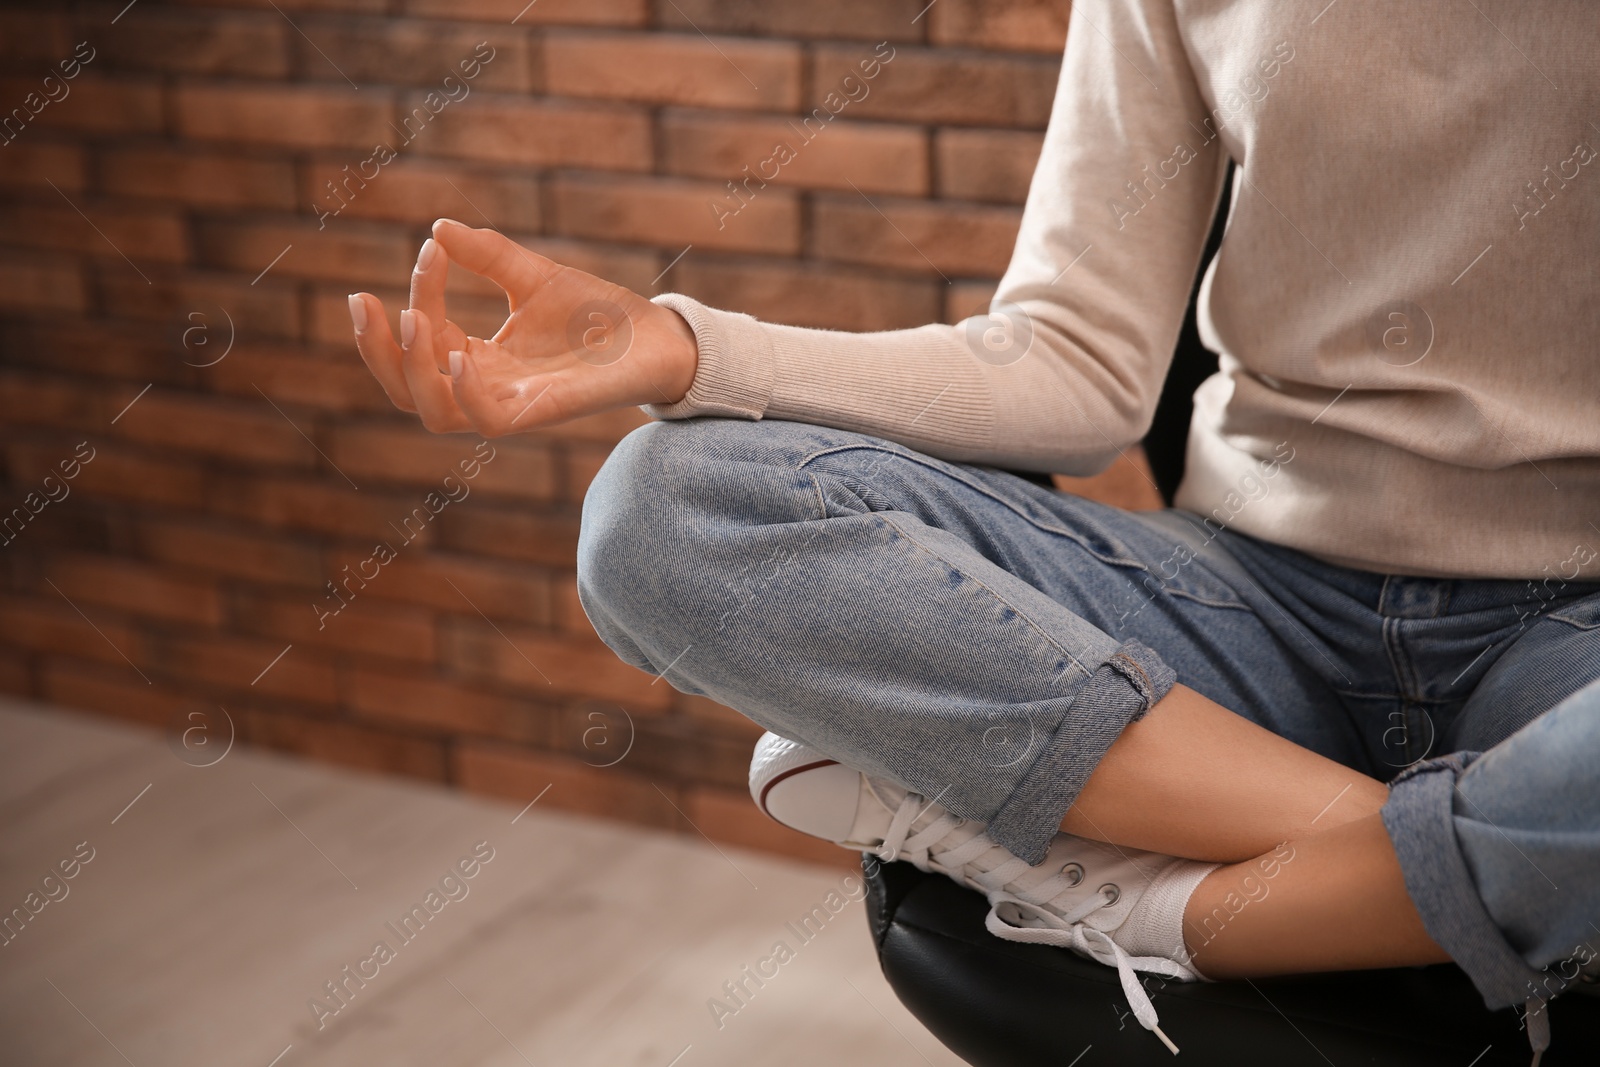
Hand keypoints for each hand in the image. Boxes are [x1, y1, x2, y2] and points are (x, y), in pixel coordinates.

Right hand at [348, 219, 698, 435]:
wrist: (657, 338)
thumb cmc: (598, 314)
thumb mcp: (534, 276)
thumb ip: (488, 256)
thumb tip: (438, 228)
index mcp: (480, 359)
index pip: (425, 337)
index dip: (418, 294)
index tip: (431, 249)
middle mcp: (487, 387)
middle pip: (406, 389)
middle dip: (375, 350)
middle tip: (361, 302)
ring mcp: (511, 404)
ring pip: (433, 412)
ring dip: (411, 369)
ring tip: (412, 319)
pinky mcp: (540, 413)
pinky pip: (485, 420)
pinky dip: (465, 391)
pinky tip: (462, 354)